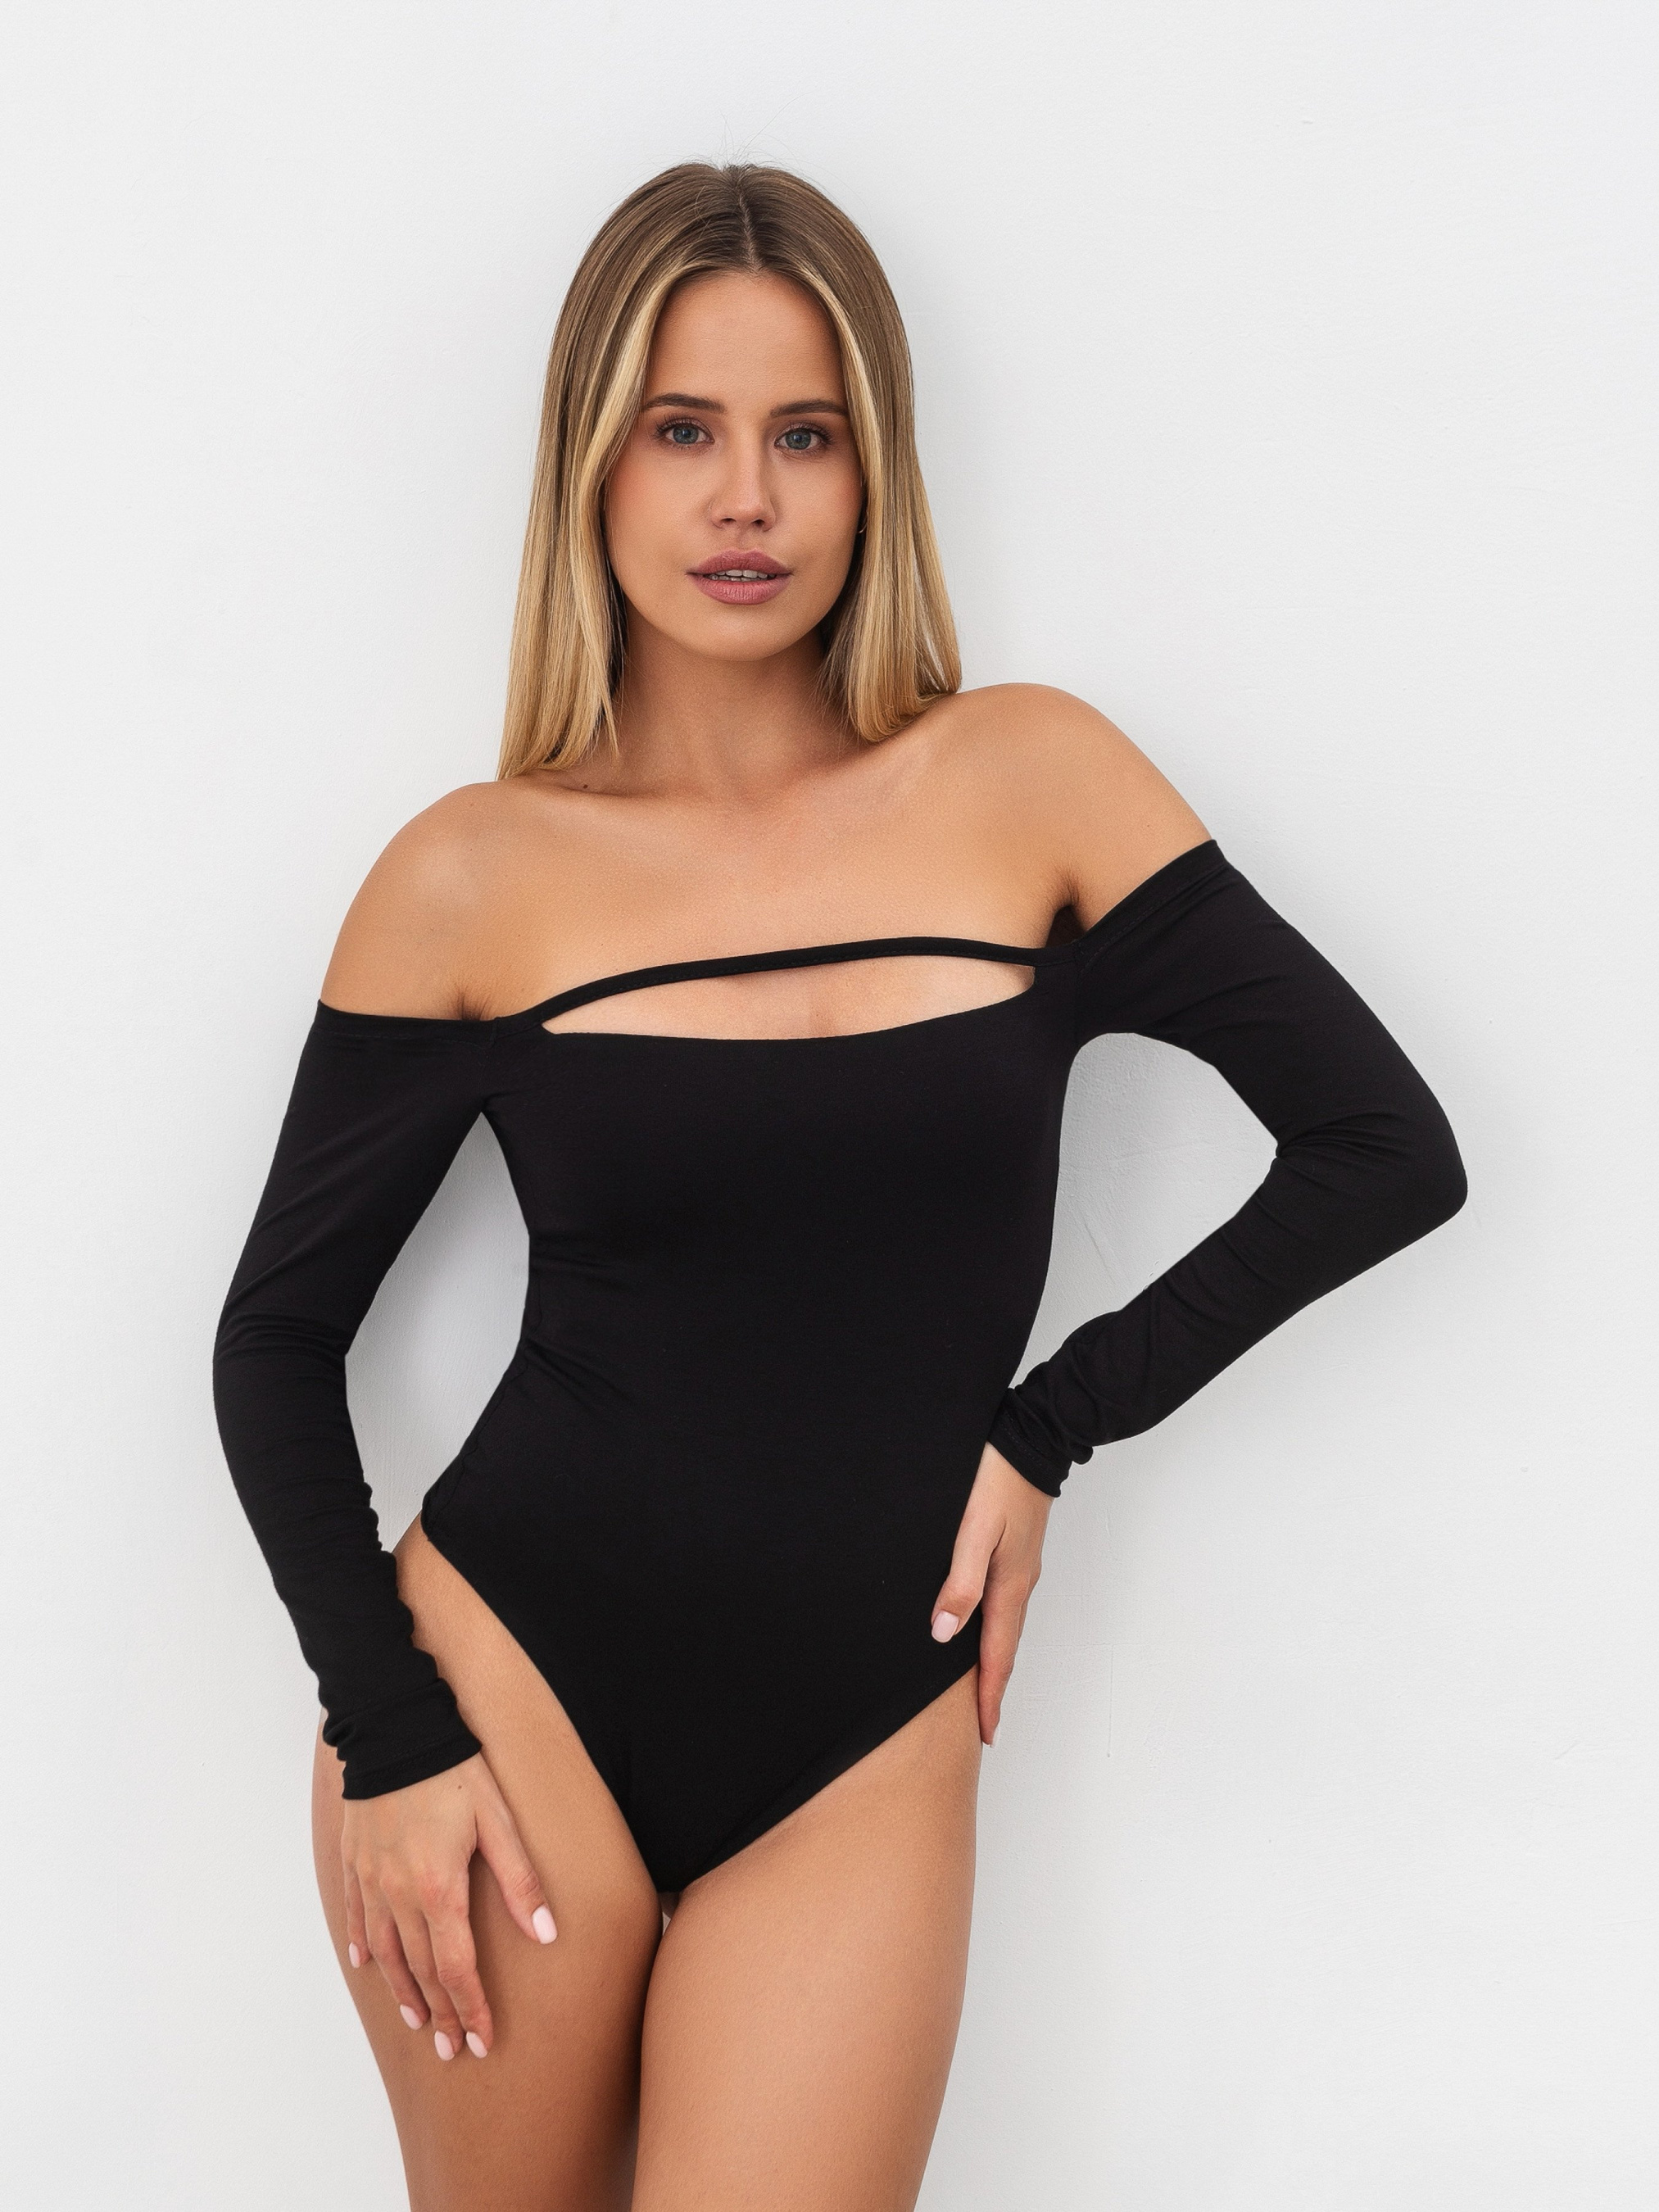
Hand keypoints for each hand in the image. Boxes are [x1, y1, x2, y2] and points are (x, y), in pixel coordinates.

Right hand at [341, 1751, 555, 2060]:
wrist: (396, 1729)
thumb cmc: (455, 1770)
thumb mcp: (498, 1820)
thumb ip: (520, 1881)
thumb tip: (546, 1934)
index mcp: (439, 1890)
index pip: (457, 1968)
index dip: (471, 2009)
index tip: (481, 2042)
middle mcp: (400, 1895)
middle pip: (421, 1971)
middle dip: (440, 2014)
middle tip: (452, 2049)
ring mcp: (372, 1881)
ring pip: (385, 1953)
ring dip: (402, 1991)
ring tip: (418, 2021)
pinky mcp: (355, 1862)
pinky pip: (356, 1915)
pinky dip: (363, 1946)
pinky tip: (367, 1964)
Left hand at [930, 1441, 1052, 1746]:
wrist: (1031, 1438)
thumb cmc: (997, 1479)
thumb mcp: (973, 1531)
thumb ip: (959, 1582)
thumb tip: (945, 1635)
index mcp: (1009, 1584)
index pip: (997, 1654)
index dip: (990, 1696)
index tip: (985, 1733)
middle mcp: (1019, 1581)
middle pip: (1005, 1647)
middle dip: (994, 1687)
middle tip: (984, 1724)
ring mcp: (1021, 1565)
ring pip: (1006, 1625)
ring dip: (995, 1660)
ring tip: (983, 1687)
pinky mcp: (1016, 1549)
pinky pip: (1005, 1603)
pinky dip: (995, 1629)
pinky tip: (983, 1627)